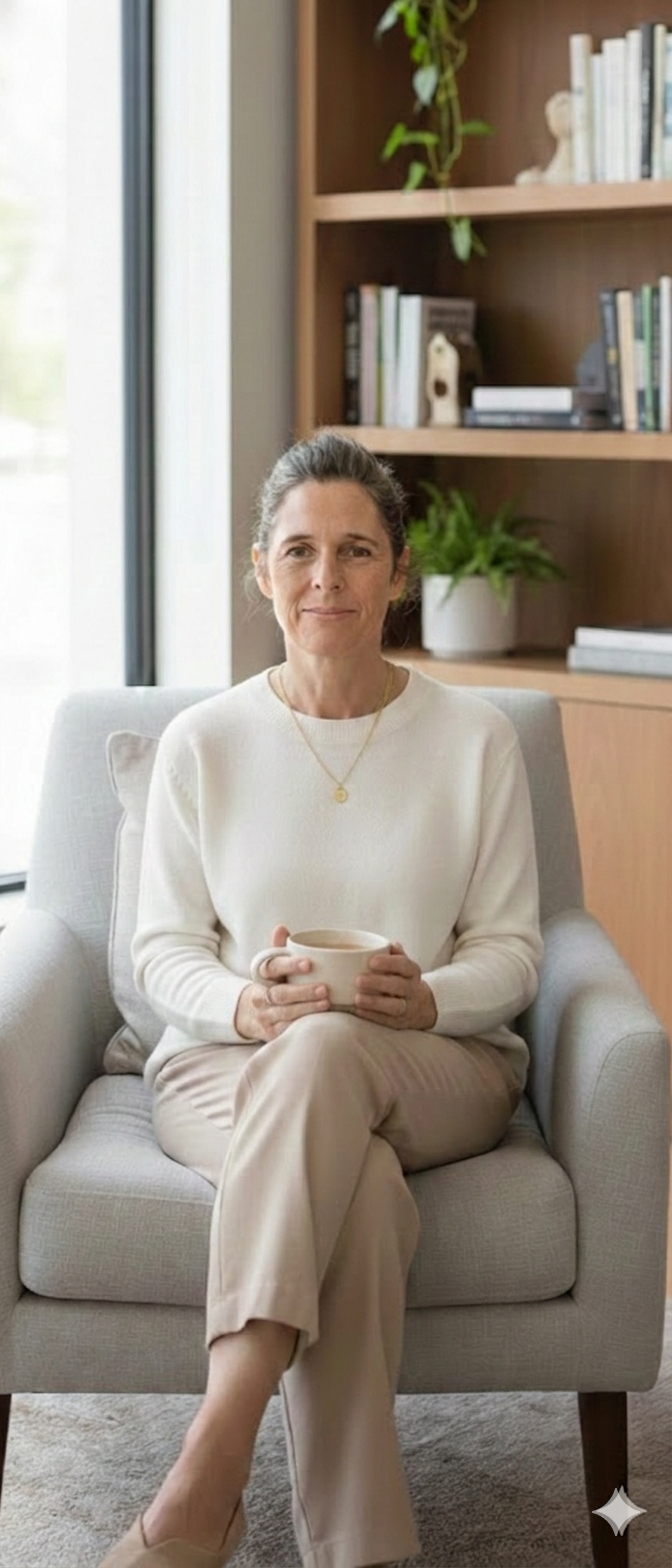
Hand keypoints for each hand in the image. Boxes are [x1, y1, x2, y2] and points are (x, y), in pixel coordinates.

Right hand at [235, 925, 330, 1040]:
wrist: (252, 1015)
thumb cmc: (273, 985)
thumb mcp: (273, 967)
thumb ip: (279, 948)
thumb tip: (281, 928)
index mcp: (262, 975)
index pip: (273, 967)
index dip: (290, 965)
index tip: (309, 963)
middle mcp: (260, 997)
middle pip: (280, 994)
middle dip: (303, 992)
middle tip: (325, 989)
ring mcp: (265, 1016)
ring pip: (285, 1014)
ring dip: (307, 1009)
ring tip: (327, 1004)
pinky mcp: (272, 1034)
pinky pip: (288, 1030)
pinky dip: (304, 1025)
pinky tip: (320, 1021)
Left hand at [353, 942, 437, 1030]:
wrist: (421, 1007)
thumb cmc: (403, 980)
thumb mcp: (404, 966)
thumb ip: (395, 955)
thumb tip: (390, 944)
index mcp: (413, 972)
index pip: (405, 965)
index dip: (389, 963)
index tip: (371, 961)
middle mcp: (413, 990)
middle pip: (399, 986)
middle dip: (378, 983)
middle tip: (358, 980)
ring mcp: (408, 1008)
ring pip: (394, 1006)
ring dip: (375, 1002)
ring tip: (357, 998)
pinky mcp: (399, 1023)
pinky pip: (386, 1020)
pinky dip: (371, 1016)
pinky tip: (358, 1010)